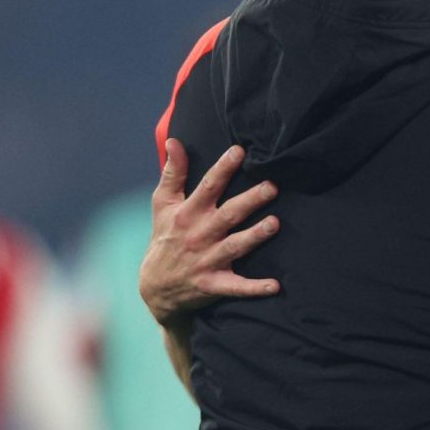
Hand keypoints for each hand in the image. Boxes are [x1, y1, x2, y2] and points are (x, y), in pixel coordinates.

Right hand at [139, 139, 280, 326]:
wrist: (154, 287)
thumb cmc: (165, 237)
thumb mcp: (162, 205)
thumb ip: (172, 173)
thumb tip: (174, 141)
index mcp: (188, 213)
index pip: (208, 187)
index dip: (223, 168)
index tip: (240, 150)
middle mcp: (199, 235)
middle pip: (228, 215)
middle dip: (250, 201)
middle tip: (272, 186)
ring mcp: (206, 261)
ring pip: (234, 247)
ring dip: (254, 236)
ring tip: (275, 224)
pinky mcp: (213, 284)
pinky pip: (236, 286)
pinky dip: (254, 288)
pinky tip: (275, 286)